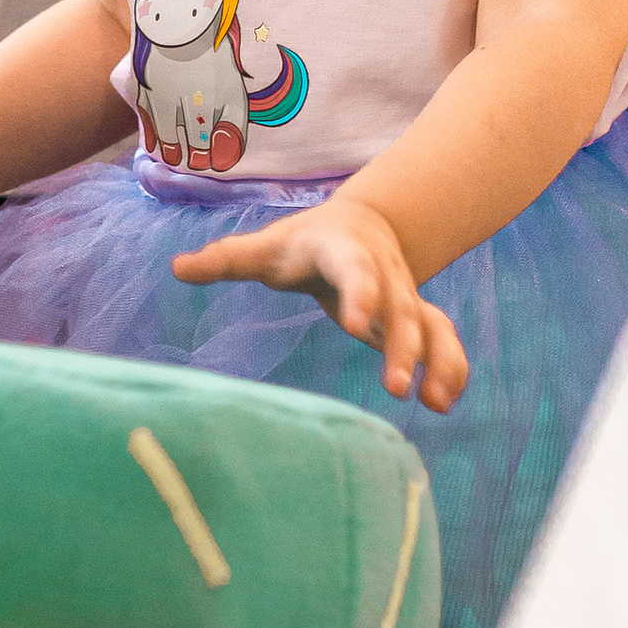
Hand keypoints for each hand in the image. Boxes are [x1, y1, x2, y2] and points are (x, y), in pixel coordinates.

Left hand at [169, 195, 469, 408]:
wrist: (363, 225)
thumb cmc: (302, 243)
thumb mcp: (265, 247)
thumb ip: (226, 259)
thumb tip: (176, 267)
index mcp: (342, 250)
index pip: (354, 269)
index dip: (359, 293)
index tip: (357, 324)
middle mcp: (382, 272)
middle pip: (399, 307)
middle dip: (403, 346)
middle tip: (396, 387)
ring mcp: (405, 295)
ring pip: (431, 325)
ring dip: (438, 361)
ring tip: (435, 402)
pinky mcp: (417, 318)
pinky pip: (443, 339)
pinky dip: (451, 367)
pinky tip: (445, 401)